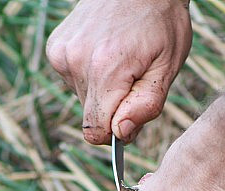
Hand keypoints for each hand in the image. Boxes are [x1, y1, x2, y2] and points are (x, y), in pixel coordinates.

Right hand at [46, 0, 191, 143]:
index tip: (133, 115)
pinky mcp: (56, 49)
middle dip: (113, 108)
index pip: (97, 131)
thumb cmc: (161, 22)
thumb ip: (146, 104)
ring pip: (82, 98)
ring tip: (121, 60)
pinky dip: (90, 75)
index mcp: (105, 69)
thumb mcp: (168, 65)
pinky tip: (105, 52)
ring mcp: (62, 54)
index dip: (117, 131)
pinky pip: (73, 80)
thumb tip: (121, 133)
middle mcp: (76, 61)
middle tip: (134, 78)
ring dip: (102, 90)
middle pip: (91, 117)